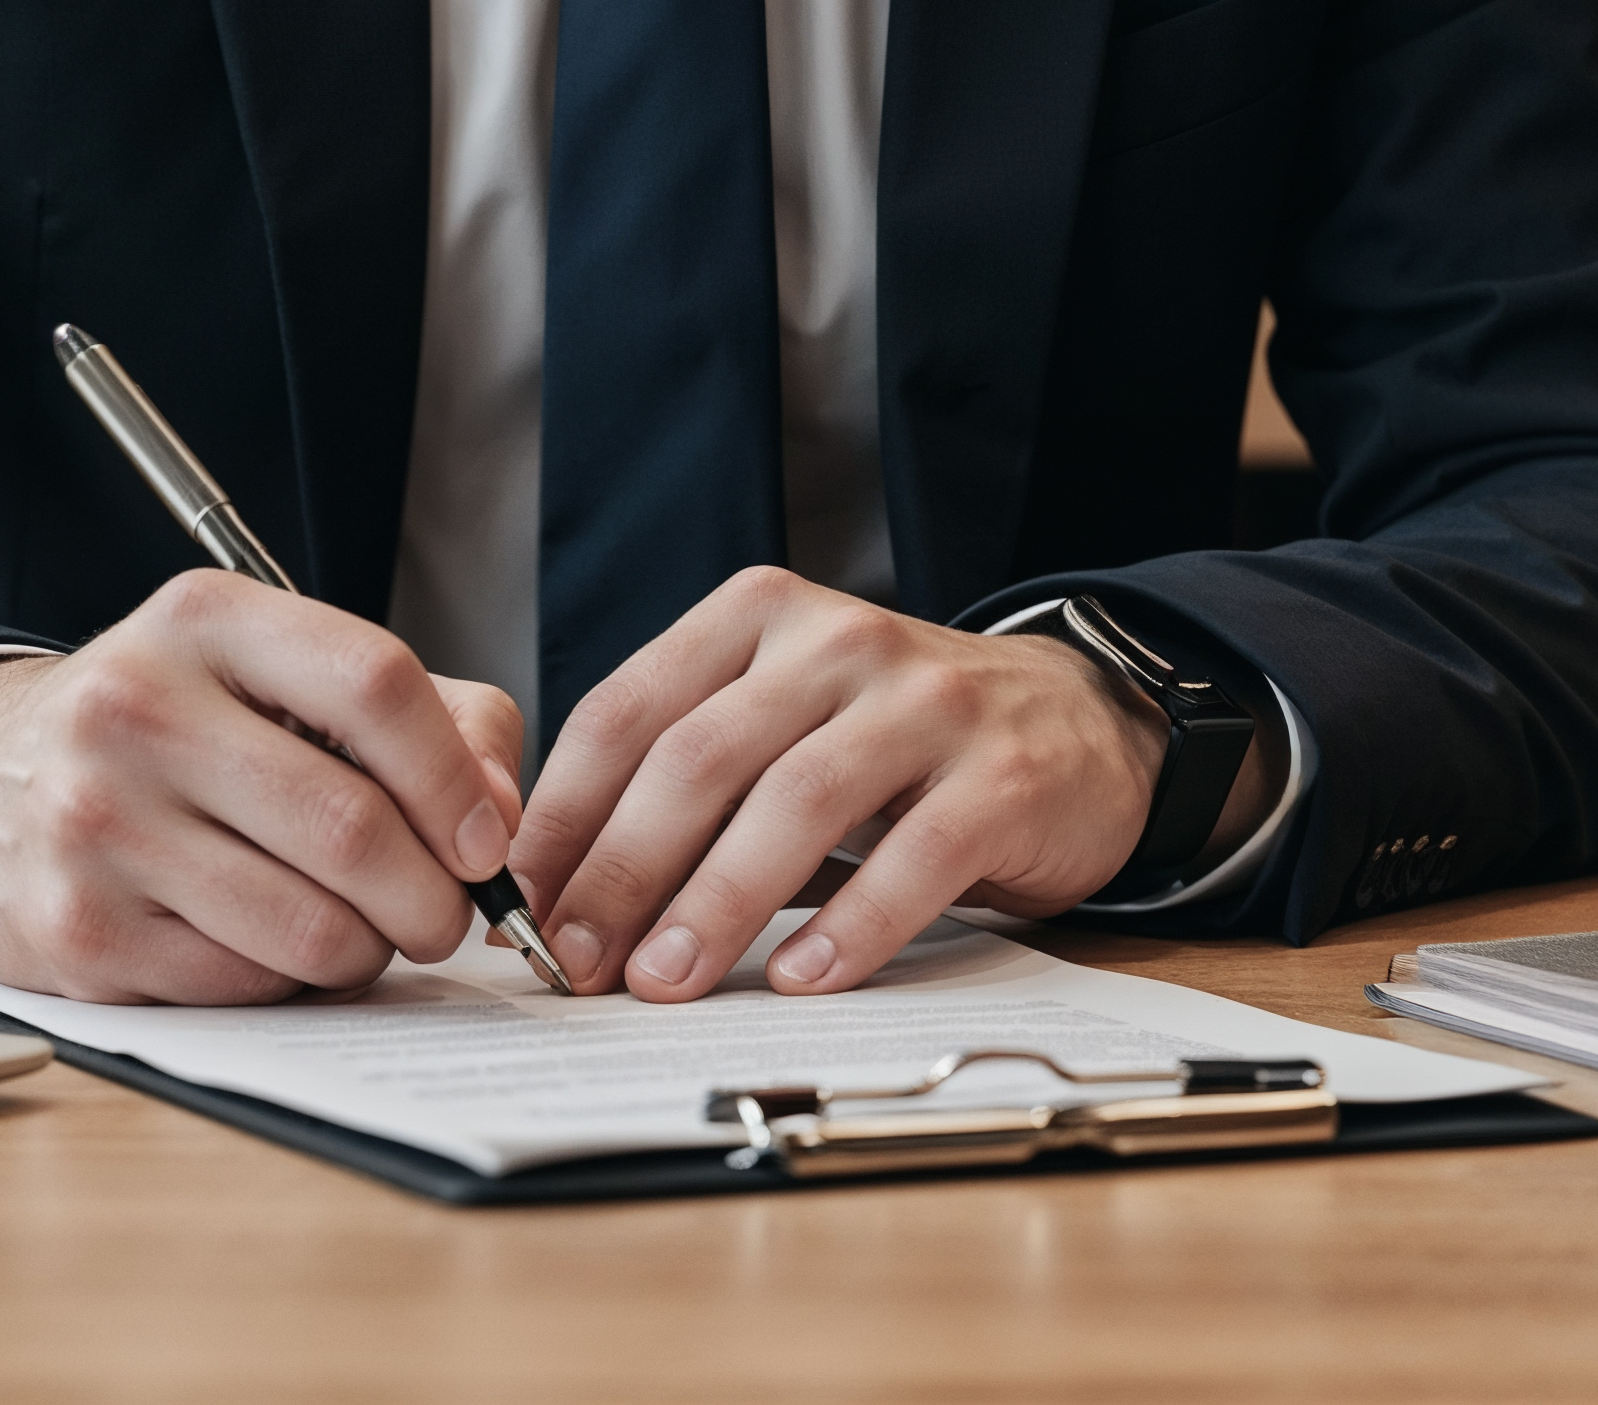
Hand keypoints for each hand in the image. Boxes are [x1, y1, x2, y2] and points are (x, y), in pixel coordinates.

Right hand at [0, 575, 529, 1004]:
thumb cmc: (169, 730)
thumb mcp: (277, 674)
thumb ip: (425, 716)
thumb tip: (502, 817)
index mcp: (204, 621)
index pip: (374, 684)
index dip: (454, 777)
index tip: (486, 839)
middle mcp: (137, 710)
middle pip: (352, 827)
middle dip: (433, 897)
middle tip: (444, 916)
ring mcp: (97, 826)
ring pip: (311, 928)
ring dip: (368, 948)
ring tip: (356, 926)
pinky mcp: (78, 935)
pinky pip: (246, 986)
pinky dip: (288, 981)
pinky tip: (265, 942)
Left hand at [511, 570, 1233, 1002]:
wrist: (1076, 722)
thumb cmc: (892, 741)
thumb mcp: (783, 719)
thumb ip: (688, 776)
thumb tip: (565, 892)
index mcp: (758, 616)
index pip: (629, 708)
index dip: (566, 812)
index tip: (520, 902)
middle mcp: (836, 642)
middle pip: (700, 757)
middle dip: (622, 868)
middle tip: (578, 961)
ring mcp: (925, 703)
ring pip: (795, 802)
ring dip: (718, 902)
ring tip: (665, 981)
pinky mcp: (1001, 775)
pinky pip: (915, 854)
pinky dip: (853, 924)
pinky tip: (804, 978)